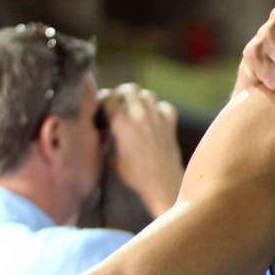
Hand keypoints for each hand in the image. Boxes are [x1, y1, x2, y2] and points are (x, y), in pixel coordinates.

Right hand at [103, 83, 182, 217]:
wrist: (163, 185)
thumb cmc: (135, 177)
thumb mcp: (113, 160)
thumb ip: (109, 142)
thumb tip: (106, 136)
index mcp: (121, 124)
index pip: (108, 97)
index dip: (103, 100)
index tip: (103, 108)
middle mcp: (140, 116)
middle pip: (129, 88)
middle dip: (121, 93)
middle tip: (119, 104)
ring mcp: (157, 119)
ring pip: (148, 94)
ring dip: (140, 98)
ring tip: (135, 109)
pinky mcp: (171, 126)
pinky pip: (166, 106)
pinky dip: (160, 108)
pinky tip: (155, 117)